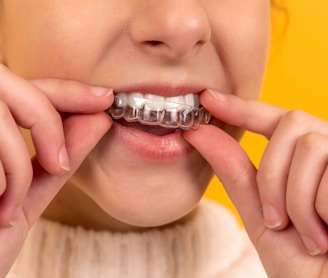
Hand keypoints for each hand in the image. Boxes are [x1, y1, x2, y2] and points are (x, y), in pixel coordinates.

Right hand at [0, 65, 113, 275]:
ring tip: (9, 202)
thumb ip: (60, 155)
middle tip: (58, 159)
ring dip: (18, 162)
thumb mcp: (28, 193)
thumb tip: (98, 119)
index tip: (104, 98)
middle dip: (45, 118)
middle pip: (11, 86)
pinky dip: (5, 180)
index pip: (30, 88)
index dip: (68, 90)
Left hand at [184, 89, 327, 276]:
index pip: (274, 120)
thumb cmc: (302, 264)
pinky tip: (326, 238)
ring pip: (310, 146)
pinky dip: (315, 212)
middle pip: (292, 124)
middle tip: (274, 220)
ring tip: (306, 236)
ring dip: (294, 199)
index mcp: (306, 162)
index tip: (208, 98)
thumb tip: (199, 133)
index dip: (241, 107)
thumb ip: (235, 173)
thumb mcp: (261, 216)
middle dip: (272, 174)